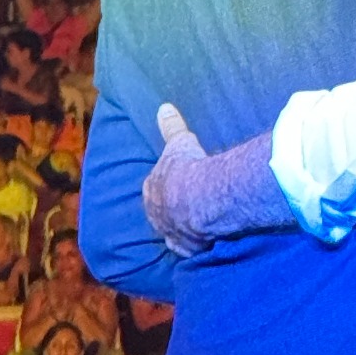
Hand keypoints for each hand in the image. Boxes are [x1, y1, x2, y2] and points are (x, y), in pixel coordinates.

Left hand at [143, 103, 212, 254]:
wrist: (201, 198)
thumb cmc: (187, 167)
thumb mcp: (179, 142)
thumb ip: (171, 126)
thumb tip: (163, 107)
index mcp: (152, 190)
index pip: (152, 188)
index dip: (161, 185)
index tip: (171, 184)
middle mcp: (156, 214)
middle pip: (159, 212)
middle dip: (167, 210)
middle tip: (182, 205)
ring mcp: (170, 232)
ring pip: (171, 232)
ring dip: (179, 229)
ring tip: (193, 225)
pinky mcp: (187, 247)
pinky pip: (189, 247)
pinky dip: (195, 245)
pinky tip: (203, 243)